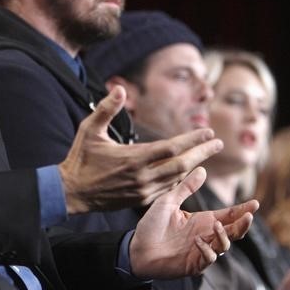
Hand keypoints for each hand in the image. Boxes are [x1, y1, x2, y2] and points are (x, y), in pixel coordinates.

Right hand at [59, 85, 223, 213]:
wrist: (71, 192)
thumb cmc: (80, 158)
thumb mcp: (89, 129)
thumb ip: (106, 109)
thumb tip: (120, 89)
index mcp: (132, 158)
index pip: (172, 148)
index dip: (192, 139)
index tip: (208, 131)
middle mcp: (141, 176)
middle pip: (182, 165)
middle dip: (202, 153)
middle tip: (218, 142)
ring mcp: (142, 191)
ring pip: (177, 179)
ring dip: (194, 166)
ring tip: (206, 153)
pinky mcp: (140, 200)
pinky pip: (167, 190)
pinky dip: (180, 179)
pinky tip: (188, 171)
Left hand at [128, 167, 258, 278]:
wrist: (135, 248)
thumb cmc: (151, 225)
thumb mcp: (168, 201)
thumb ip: (186, 187)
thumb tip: (202, 168)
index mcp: (202, 220)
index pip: (228, 215)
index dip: (242, 210)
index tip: (255, 202)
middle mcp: (206, 235)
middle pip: (233, 231)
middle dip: (243, 224)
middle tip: (249, 216)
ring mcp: (201, 251)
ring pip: (224, 246)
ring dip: (224, 236)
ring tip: (217, 225)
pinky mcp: (193, 264)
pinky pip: (208, 258)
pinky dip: (207, 250)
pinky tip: (198, 241)